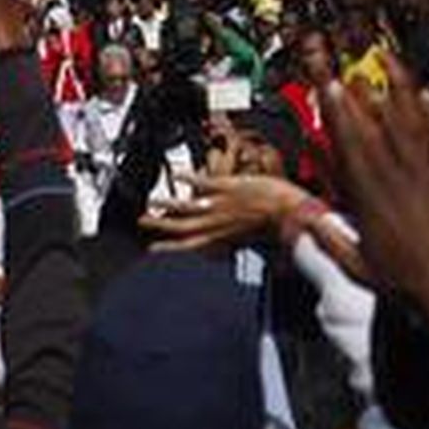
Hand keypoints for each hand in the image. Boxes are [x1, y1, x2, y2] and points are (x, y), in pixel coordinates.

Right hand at [140, 173, 308, 251]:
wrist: (287, 211)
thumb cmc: (273, 227)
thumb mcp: (248, 241)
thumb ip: (231, 245)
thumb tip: (224, 254)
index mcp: (219, 239)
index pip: (186, 246)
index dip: (167, 248)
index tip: (152, 247)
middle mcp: (214, 224)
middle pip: (178, 227)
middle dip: (157, 224)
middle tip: (141, 220)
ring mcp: (218, 204)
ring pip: (184, 206)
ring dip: (165, 203)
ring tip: (151, 200)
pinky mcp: (225, 186)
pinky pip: (201, 182)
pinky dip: (187, 178)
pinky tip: (176, 175)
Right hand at [324, 54, 428, 303]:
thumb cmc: (404, 282)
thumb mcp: (356, 265)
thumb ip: (329, 239)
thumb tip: (302, 222)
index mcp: (372, 199)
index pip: (351, 146)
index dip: (339, 114)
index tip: (329, 88)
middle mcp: (399, 181)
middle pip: (376, 128)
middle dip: (360, 96)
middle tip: (349, 69)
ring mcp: (427, 177)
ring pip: (410, 127)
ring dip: (396, 94)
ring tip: (387, 67)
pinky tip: (427, 95)